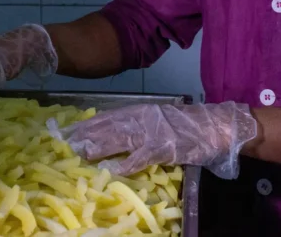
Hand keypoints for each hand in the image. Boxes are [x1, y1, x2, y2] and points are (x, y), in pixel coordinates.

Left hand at [50, 102, 256, 178]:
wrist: (213, 125)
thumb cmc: (184, 124)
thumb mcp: (156, 118)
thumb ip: (135, 122)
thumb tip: (111, 132)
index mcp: (140, 110)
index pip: (107, 116)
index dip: (87, 124)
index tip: (68, 130)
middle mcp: (142, 118)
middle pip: (109, 126)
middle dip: (87, 135)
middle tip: (67, 144)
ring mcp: (153, 132)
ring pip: (120, 139)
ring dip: (101, 147)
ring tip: (82, 154)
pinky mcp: (164, 148)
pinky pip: (141, 157)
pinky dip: (127, 164)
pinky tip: (113, 170)